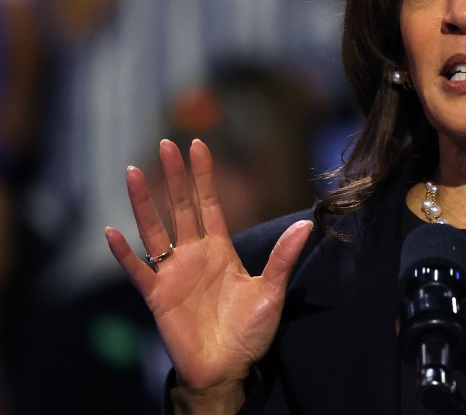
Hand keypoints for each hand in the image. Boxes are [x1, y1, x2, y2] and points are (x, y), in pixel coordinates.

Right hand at [105, 139, 311, 392]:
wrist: (227, 369)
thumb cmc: (250, 333)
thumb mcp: (272, 292)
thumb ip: (284, 258)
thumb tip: (306, 224)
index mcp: (220, 249)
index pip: (209, 204)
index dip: (203, 176)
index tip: (197, 145)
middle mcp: (194, 255)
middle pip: (180, 208)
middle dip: (174, 176)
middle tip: (166, 143)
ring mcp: (173, 273)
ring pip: (154, 230)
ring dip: (143, 202)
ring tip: (134, 171)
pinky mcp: (157, 297)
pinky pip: (137, 271)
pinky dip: (123, 253)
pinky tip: (112, 232)